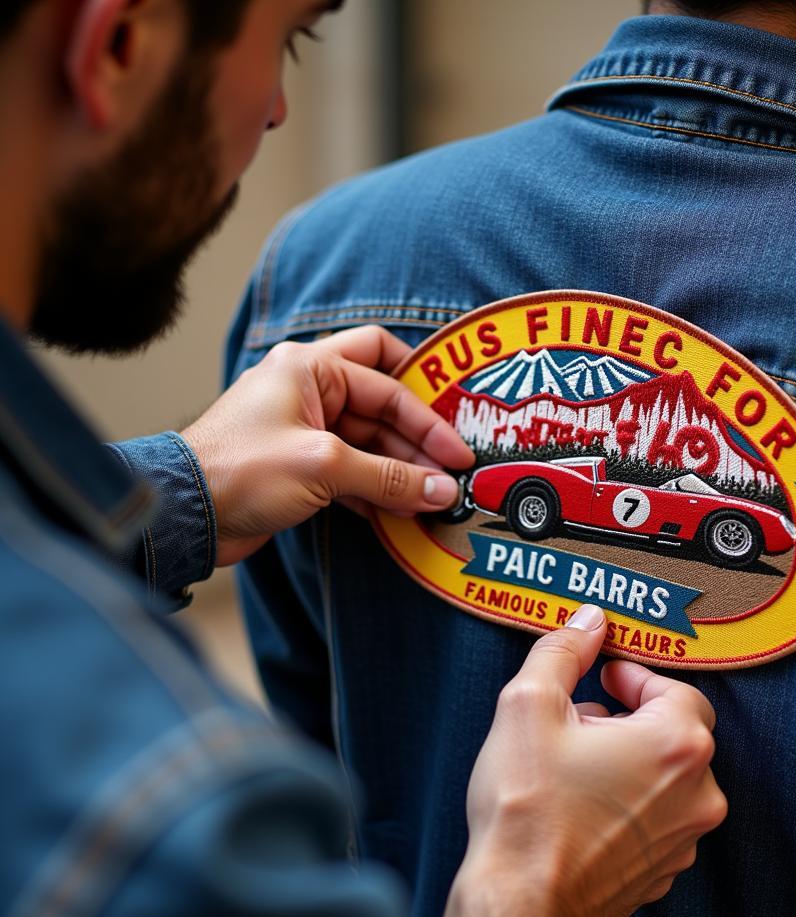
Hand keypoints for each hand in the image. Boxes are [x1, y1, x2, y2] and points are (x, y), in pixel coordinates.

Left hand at [180, 326, 474, 564]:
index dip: (428, 413)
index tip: (456, 449)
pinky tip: (401, 512)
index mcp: (309, 367)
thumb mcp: (324, 467)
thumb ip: (388, 477)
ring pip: (369, 444)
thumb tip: (441, 490)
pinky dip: (376, 490)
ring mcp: (304, 430)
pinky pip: (351, 471)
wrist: (183, 514)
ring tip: (432, 501)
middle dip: (417, 445)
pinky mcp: (299, 466)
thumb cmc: (240, 471)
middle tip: (450, 478)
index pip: (386, 375)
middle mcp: (308, 391)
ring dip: (400, 472)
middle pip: (382, 408)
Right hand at [418, 607, 726, 916]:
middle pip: (676, 733)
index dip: (637, 677)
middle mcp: (697, 794)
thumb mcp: (530, 703)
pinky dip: (629, 804)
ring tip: (575, 764)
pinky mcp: (662, 872)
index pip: (677, 688)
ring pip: (666, 778)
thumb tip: (588, 621)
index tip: (605, 674)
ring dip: (630, 761)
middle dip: (630, 717)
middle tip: (582, 717)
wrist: (521, 904)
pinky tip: (581, 805)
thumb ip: (565, 649)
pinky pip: (656, 819)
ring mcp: (683, 840)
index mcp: (677, 744)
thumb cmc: (527, 808)